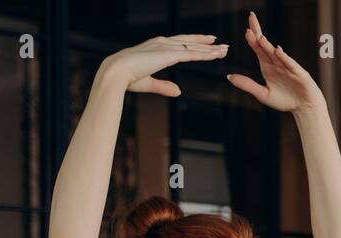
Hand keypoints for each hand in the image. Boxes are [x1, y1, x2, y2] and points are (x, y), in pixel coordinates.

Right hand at [99, 34, 228, 96]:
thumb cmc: (127, 78)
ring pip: (193, 48)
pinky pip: (191, 54)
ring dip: (210, 49)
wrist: (116, 72)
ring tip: (224, 50)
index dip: (194, 42)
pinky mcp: (169, 55)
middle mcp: (162, 43)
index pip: (179, 43)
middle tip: (221, 44)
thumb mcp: (149, 82)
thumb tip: (179, 92)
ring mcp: (166, 48)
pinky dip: (205, 55)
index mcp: (155, 47)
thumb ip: (164, 86)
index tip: (207, 42)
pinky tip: (216, 55)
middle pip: (189, 42)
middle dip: (206, 44)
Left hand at [226, 10, 324, 113]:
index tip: (246, 30)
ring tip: (259, 37)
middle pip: (266, 45)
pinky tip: (278, 52)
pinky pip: (290, 64)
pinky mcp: (298, 73)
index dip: (252, 39)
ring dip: (268, 46)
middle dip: (258, 32)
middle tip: (251, 17)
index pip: (258, 49)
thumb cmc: (285, 100)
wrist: (304, 107)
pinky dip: (284, 58)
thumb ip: (248, 85)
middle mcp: (277, 63)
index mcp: (267, 66)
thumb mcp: (263, 94)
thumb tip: (229, 77)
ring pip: (276, 54)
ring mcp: (288, 67)